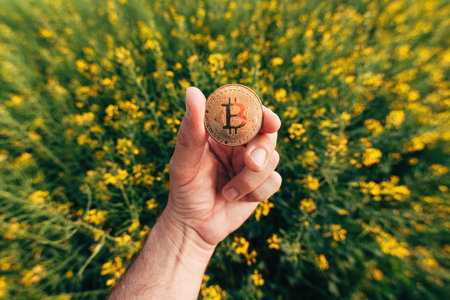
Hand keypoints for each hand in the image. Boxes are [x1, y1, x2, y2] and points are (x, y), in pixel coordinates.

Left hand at [164, 86, 281, 247]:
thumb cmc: (184, 190)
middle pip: (267, 132)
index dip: (259, 111)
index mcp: (221, 131)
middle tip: (251, 162)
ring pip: (272, 158)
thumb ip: (190, 130)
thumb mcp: (183, 161)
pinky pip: (274, 181)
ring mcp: (252, 163)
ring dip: (251, 178)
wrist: (194, 225)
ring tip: (228, 192)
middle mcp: (240, 144)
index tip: (266, 119)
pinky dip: (255, 192)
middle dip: (262, 148)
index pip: (245, 110)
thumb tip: (192, 91)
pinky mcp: (261, 184)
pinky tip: (235, 198)